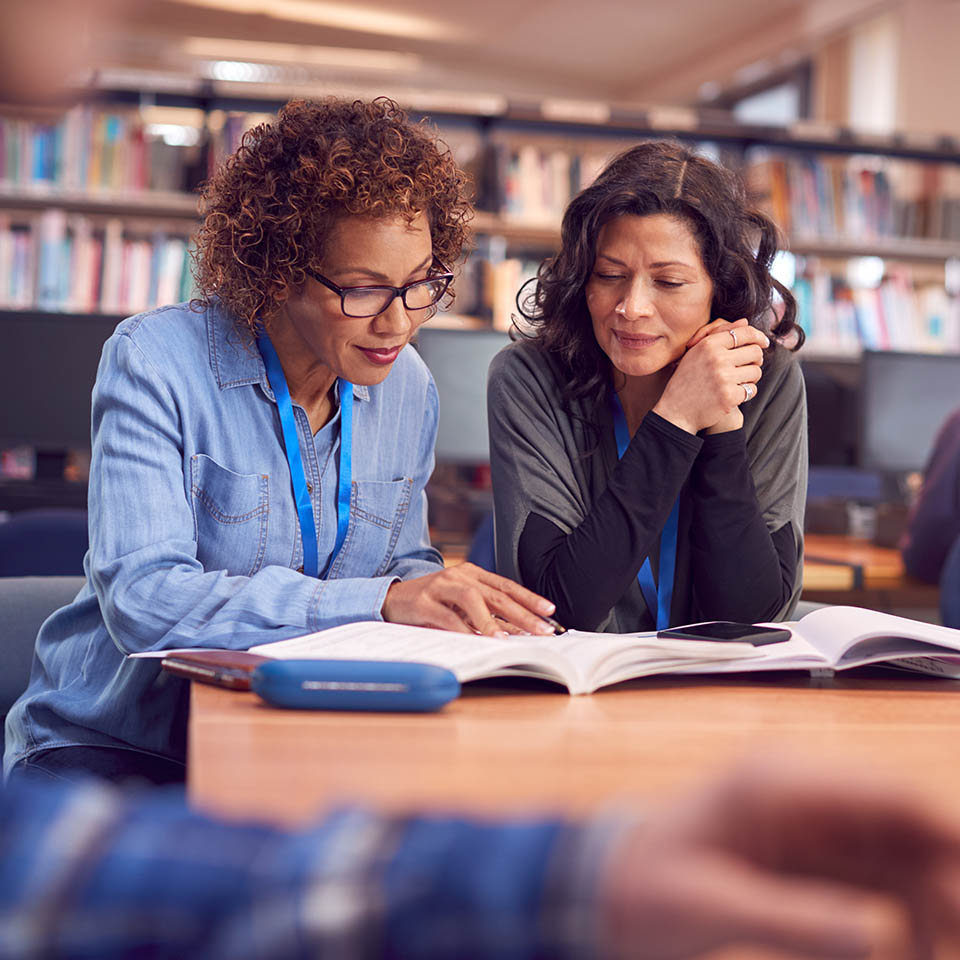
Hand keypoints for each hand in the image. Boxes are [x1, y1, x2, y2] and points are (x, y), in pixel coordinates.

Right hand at [382, 563, 557, 635]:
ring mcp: (439, 586)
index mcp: (471, 573)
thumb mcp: (461, 603)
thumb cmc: (432, 603)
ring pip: (472, 600)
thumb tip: (518, 628)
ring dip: (493, 621)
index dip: (529, 598)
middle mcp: (458, 575)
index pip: (506, 585)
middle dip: (522, 613)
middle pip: (496, 594)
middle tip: (542, 629)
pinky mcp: (423, 602)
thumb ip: (485, 611)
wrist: (391, 598)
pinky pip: (447, 616)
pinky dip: (464, 629)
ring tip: (509, 638)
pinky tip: (476, 639)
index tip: (550, 611)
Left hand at [599, 756, 959, 959]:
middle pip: (906, 828)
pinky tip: (900, 952)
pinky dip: (900, 920)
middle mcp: (803, 795)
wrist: (607, 887)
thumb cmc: (645, 888)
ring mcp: (808, 825)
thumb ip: (796, 920)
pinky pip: (875, 883)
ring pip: (900, 859)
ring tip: (931, 954)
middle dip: (943, 883)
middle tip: (947, 943)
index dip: (946, 837)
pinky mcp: (806, 858)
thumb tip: (885, 936)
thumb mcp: (712, 907)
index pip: (888, 796)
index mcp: (778, 785)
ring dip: (929, 907)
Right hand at [653, 318, 768, 434]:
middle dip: (756, 359)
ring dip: (751, 377)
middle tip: (749, 365)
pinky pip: (751, 390)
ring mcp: (724, 378)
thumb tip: (746, 322)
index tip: (764, 342)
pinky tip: (733, 394)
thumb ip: (719, 334)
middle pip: (755, 352)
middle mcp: (717, 359)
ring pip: (756, 372)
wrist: (676, 410)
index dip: (759, 336)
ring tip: (738, 381)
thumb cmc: (687, 380)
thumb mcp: (696, 352)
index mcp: (709, 344)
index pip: (745, 333)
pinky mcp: (729, 396)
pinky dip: (745, 393)